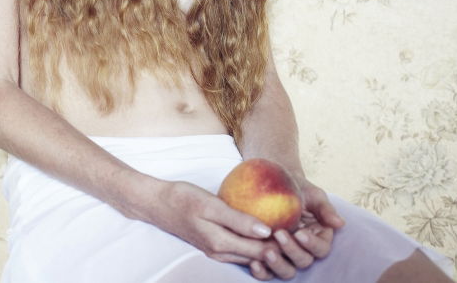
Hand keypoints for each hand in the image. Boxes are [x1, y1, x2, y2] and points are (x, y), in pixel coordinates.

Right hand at [139, 179, 286, 268]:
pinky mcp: (214, 244)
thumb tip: (266, 231)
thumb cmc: (181, 199)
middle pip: (260, 257)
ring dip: (270, 247)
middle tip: (301, 230)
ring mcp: (217, 251)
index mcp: (221, 244)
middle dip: (282, 248)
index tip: (300, 229)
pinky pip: (241, 248)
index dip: (283, 244)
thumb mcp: (210, 205)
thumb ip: (238, 219)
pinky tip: (265, 229)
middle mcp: (221, 253)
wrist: (156, 203)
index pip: (262, 251)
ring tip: (288, 229)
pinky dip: (256, 242)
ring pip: (252, 255)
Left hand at [245, 180, 345, 279]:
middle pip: (303, 261)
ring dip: (278, 264)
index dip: (312, 244)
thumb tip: (340, 223)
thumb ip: (325, 209)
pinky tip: (253, 263)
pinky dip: (261, 272)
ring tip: (266, 251)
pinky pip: (266, 272)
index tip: (300, 233)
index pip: (320, 249)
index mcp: (318, 238)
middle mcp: (303, 250)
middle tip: (279, 235)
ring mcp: (285, 256)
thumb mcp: (312, 195)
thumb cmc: (297, 189)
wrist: (273, 183)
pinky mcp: (268, 258)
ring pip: (287, 270)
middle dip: (292, 250)